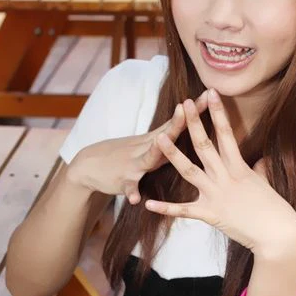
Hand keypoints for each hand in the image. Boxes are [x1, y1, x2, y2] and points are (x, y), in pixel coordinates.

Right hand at [66, 90, 209, 202]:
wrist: (88, 166)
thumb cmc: (122, 155)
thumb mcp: (144, 145)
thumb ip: (165, 140)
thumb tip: (187, 129)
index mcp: (153, 142)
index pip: (175, 123)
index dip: (191, 111)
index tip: (207, 97)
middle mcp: (144, 149)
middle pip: (165, 134)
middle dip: (179, 122)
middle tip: (189, 108)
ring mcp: (133, 164)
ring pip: (148, 157)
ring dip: (155, 151)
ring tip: (161, 143)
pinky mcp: (121, 180)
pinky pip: (128, 187)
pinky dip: (132, 191)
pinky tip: (135, 198)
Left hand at [144, 89, 295, 252]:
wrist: (278, 235)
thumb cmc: (276, 209)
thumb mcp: (265, 183)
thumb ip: (258, 169)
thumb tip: (259, 160)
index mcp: (239, 167)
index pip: (226, 134)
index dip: (218, 112)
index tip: (211, 92)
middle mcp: (225, 177)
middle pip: (205, 145)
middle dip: (193, 123)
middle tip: (184, 102)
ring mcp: (216, 195)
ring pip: (189, 171)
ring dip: (172, 154)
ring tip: (158, 138)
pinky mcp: (210, 215)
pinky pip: (183, 210)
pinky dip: (165, 208)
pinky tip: (148, 203)